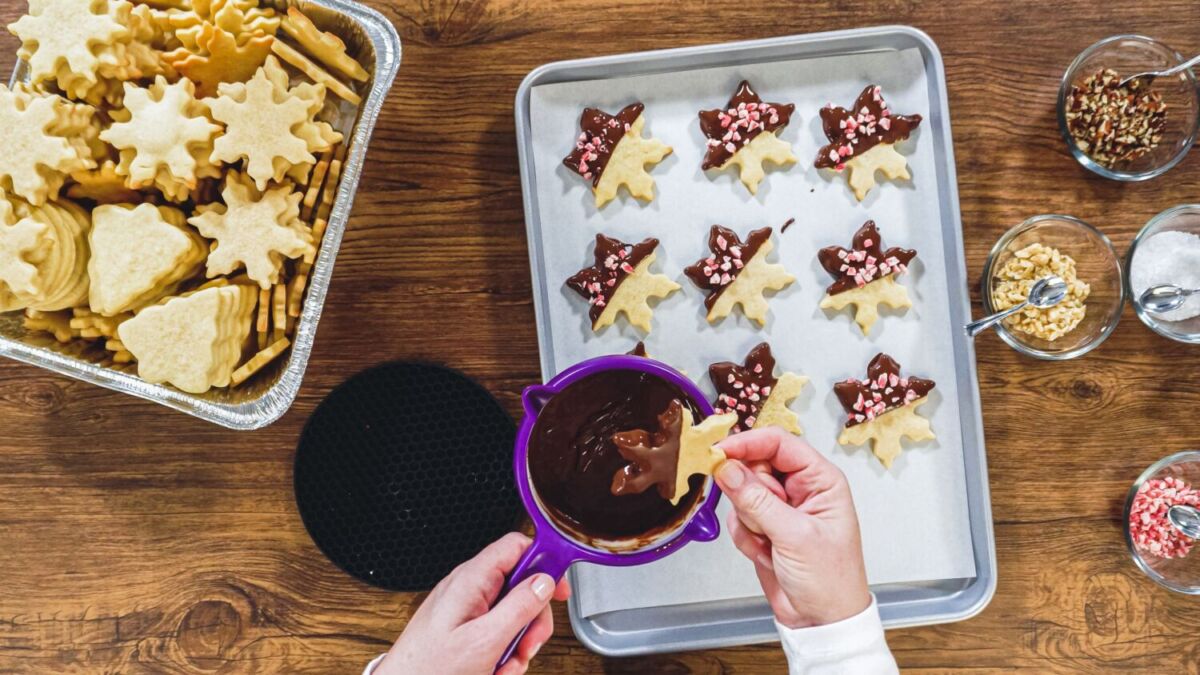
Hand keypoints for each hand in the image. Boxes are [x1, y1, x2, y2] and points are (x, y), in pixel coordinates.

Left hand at [376, 532, 570, 674]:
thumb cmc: (429, 669)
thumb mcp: (485, 640)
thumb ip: (518, 607)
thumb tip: (544, 583)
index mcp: (471, 579)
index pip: (516, 546)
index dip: (544, 560)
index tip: (560, 585)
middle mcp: (468, 588)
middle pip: (520, 585)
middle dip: (531, 618)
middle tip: (528, 644)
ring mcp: (466, 608)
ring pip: (511, 613)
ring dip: (517, 643)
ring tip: (504, 665)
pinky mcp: (463, 628)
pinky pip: (496, 631)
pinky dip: (501, 652)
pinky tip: (493, 669)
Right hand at [715, 427, 869, 628]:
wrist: (821, 621)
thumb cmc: (831, 580)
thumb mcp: (795, 537)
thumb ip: (758, 501)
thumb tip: (728, 469)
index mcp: (821, 480)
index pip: (778, 443)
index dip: (748, 443)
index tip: (719, 452)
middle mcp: (801, 489)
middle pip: (755, 466)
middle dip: (749, 493)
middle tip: (759, 519)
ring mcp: (781, 508)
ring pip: (742, 492)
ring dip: (749, 520)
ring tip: (770, 543)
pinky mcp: (764, 526)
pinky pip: (738, 517)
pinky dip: (745, 537)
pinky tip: (765, 553)